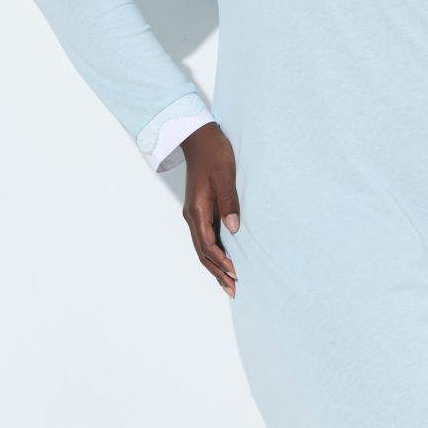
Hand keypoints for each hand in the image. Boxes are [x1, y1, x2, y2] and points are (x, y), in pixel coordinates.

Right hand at [182, 122, 239, 297]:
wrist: (198, 137)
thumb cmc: (213, 153)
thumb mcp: (225, 176)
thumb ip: (229, 202)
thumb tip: (233, 228)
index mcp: (197, 210)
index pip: (208, 245)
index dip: (221, 262)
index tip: (235, 273)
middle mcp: (192, 216)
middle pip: (203, 253)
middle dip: (217, 272)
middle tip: (233, 289)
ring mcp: (195, 214)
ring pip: (202, 249)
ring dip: (215, 267)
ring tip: (228, 284)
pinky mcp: (200, 211)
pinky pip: (205, 239)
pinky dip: (214, 255)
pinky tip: (223, 262)